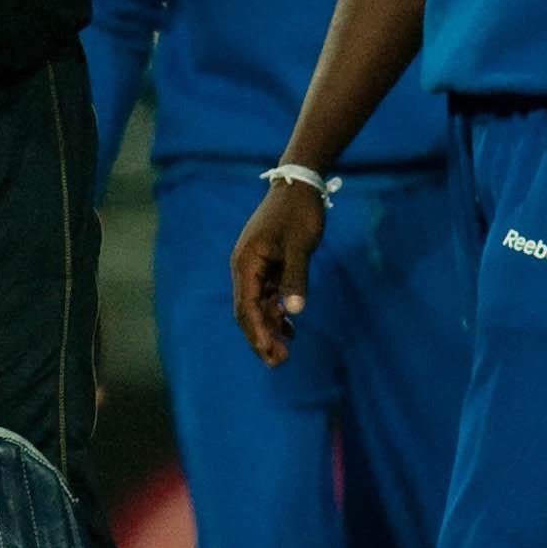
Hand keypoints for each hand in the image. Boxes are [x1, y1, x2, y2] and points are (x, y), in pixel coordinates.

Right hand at [228, 177, 328, 366]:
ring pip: (258, 306)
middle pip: (247, 311)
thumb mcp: (300, 246)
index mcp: (246, 263)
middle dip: (261, 337)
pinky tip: (291, 329)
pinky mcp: (269, 265)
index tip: (269, 353)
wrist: (300, 184)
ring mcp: (257, 267)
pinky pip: (268, 296)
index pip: (245, 306)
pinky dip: (277, 313)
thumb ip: (295, 279)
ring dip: (270, 328)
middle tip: (278, 363)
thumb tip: (294, 312)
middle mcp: (246, 267)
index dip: (257, 332)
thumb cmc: (298, 213)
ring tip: (285, 354)